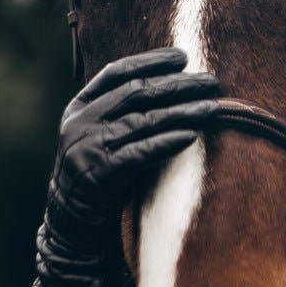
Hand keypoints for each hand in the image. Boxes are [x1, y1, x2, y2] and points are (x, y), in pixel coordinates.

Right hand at [31, 47, 220, 286]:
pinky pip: (139, 153)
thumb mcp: (106, 141)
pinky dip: (167, 142)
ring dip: (182, 112)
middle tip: (211, 81)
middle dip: (177, 85)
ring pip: (142, 120)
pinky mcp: (97, 174)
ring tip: (213, 108)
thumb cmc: (100, 182)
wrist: (72, 230)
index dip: (151, 62)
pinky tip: (192, 136)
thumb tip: (173, 88)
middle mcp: (80, 123)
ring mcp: (86, 147)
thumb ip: (126, 116)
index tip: (182, 56)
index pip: (117, 73)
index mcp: (80, 108)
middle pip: (136, 94)